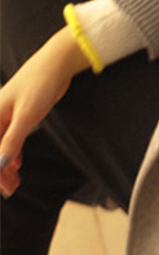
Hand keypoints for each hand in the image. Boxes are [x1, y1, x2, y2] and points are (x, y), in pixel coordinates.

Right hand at [0, 27, 89, 197]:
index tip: (3, 187)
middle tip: (11, 190)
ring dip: (5, 165)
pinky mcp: (20, 114)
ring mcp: (6, 115)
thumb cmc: (40, 85)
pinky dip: (11, 152)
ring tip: (15, 183)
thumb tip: (0, 165)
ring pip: (0, 145)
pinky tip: (17, 165)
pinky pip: (9, 138)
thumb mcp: (27, 116)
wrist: (56, 64)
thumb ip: (12, 140)